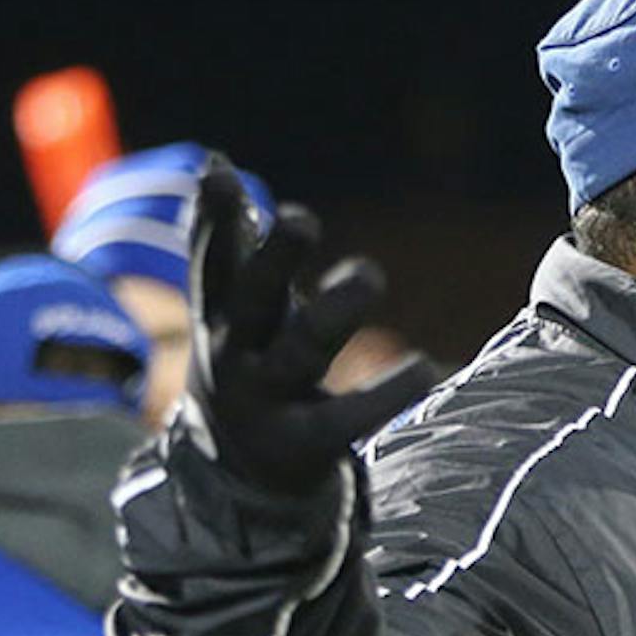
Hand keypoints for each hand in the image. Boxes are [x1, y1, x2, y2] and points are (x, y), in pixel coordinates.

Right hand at [184, 156, 436, 494]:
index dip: (212, 220)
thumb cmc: (248, 360)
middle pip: (253, 300)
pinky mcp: (306, 442)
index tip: (218, 174)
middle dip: (274, 259)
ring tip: (367, 273)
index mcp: (218, 317)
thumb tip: (213, 161)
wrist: (239, 473)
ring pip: (301, 350)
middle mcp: (233, 355)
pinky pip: (349, 415)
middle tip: (301, 217)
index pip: (211, 263)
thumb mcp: (234, 306)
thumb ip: (229, 242)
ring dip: (333, 311)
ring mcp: (267, 400)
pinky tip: (423, 370)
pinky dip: (386, 394)